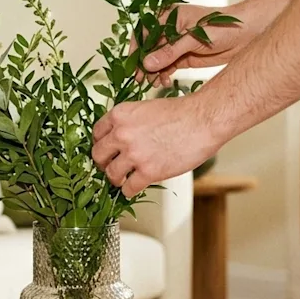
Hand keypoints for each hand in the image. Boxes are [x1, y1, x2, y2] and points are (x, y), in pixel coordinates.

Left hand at [92, 95, 222, 196]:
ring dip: (116, 179)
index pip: (96, 133)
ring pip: (111, 174)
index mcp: (120, 115)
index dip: (101, 144)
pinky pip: (129, 188)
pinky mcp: (148, 172)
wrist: (203, 121)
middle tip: (110, 166)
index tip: (106, 150)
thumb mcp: (146, 108)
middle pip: (98, 155)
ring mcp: (134, 154)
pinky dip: (130, 190)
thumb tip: (120, 137)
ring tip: (124, 178)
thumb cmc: (181, 113)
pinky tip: (135, 186)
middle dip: (104, 163)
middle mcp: (122, 134)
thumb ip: (129, 122)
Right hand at [138, 4, 251, 86]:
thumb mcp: (194, 38)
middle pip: (148, 48)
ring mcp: (176, 44)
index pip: (145, 33)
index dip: (137, 49)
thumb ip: (171, 51)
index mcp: (169, 17)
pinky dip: (163, 75)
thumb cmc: (223, 26)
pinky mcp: (183, 57)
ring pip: (156, 60)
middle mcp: (169, 30)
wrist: (246, 33)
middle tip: (140, 79)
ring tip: (153, 82)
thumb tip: (147, 63)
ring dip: (153, 72)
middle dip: (144, 64)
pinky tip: (163, 82)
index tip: (134, 65)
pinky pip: (167, 67)